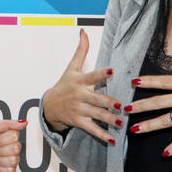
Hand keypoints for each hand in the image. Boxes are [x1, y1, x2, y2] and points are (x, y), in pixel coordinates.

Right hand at [41, 29, 121, 144]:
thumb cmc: (64, 84)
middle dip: (108, 102)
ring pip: (96, 115)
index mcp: (80, 81)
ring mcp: (78, 109)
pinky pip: (91, 129)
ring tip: (121, 122)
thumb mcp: (71, 67)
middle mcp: (79, 95)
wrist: (49, 105)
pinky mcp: (78, 121)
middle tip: (122, 105)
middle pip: (96, 99)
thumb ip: (81, 50)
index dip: (103, 73)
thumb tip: (83, 31)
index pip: (92, 76)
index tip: (113, 71)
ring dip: (108, 119)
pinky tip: (112, 140)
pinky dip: (101, 135)